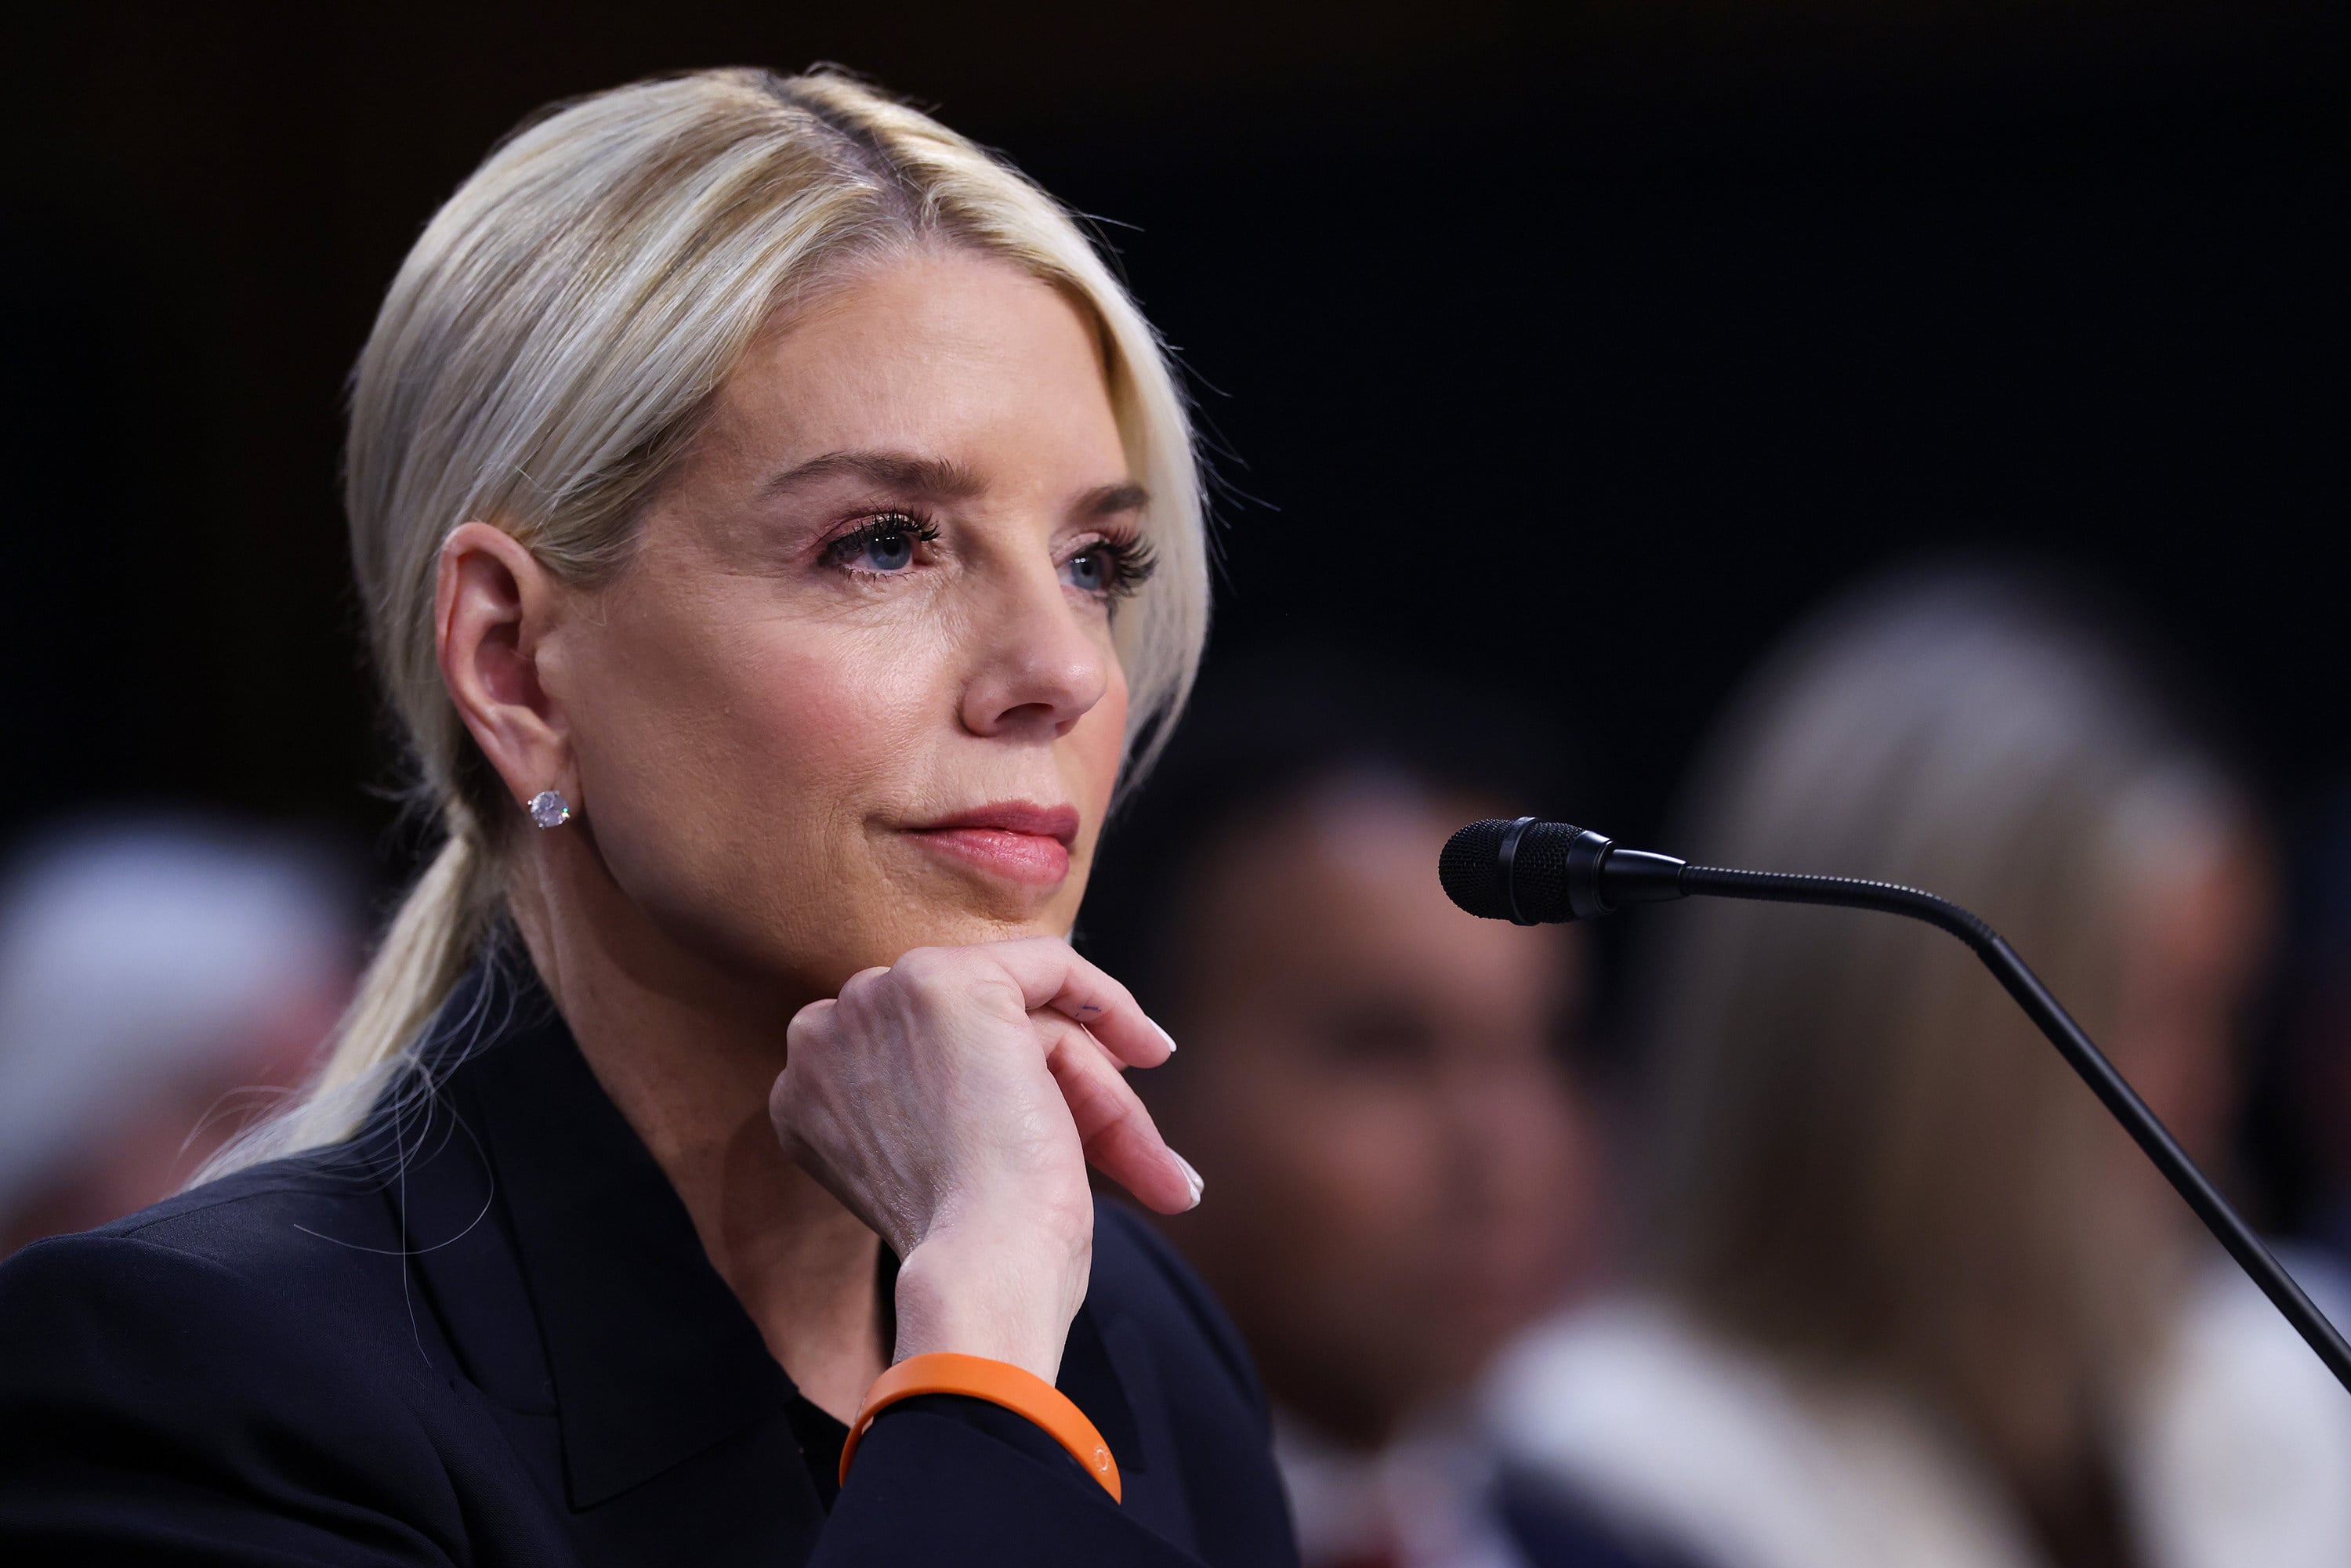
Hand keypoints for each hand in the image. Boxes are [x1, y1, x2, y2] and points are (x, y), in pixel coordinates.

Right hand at [768, 937, 1200, 1382]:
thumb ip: (945, 1110)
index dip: (1002, 1095)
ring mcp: (878, 1001)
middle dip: (1062, 1090)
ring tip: (1154, 1165)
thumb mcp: (938, 1176)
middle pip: (972, 1037)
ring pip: (1019, 1014)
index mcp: (809, 1095)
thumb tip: (1028, 1085)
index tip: (1068, 1132)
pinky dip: (1108, 1004)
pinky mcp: (944, 981)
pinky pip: (1048, 963)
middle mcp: (822, 1036)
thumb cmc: (977, 1256)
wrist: (982, 1272)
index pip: (922, 1061)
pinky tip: (1151, 1049)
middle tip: (1129, 1155)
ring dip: (1094, 1087)